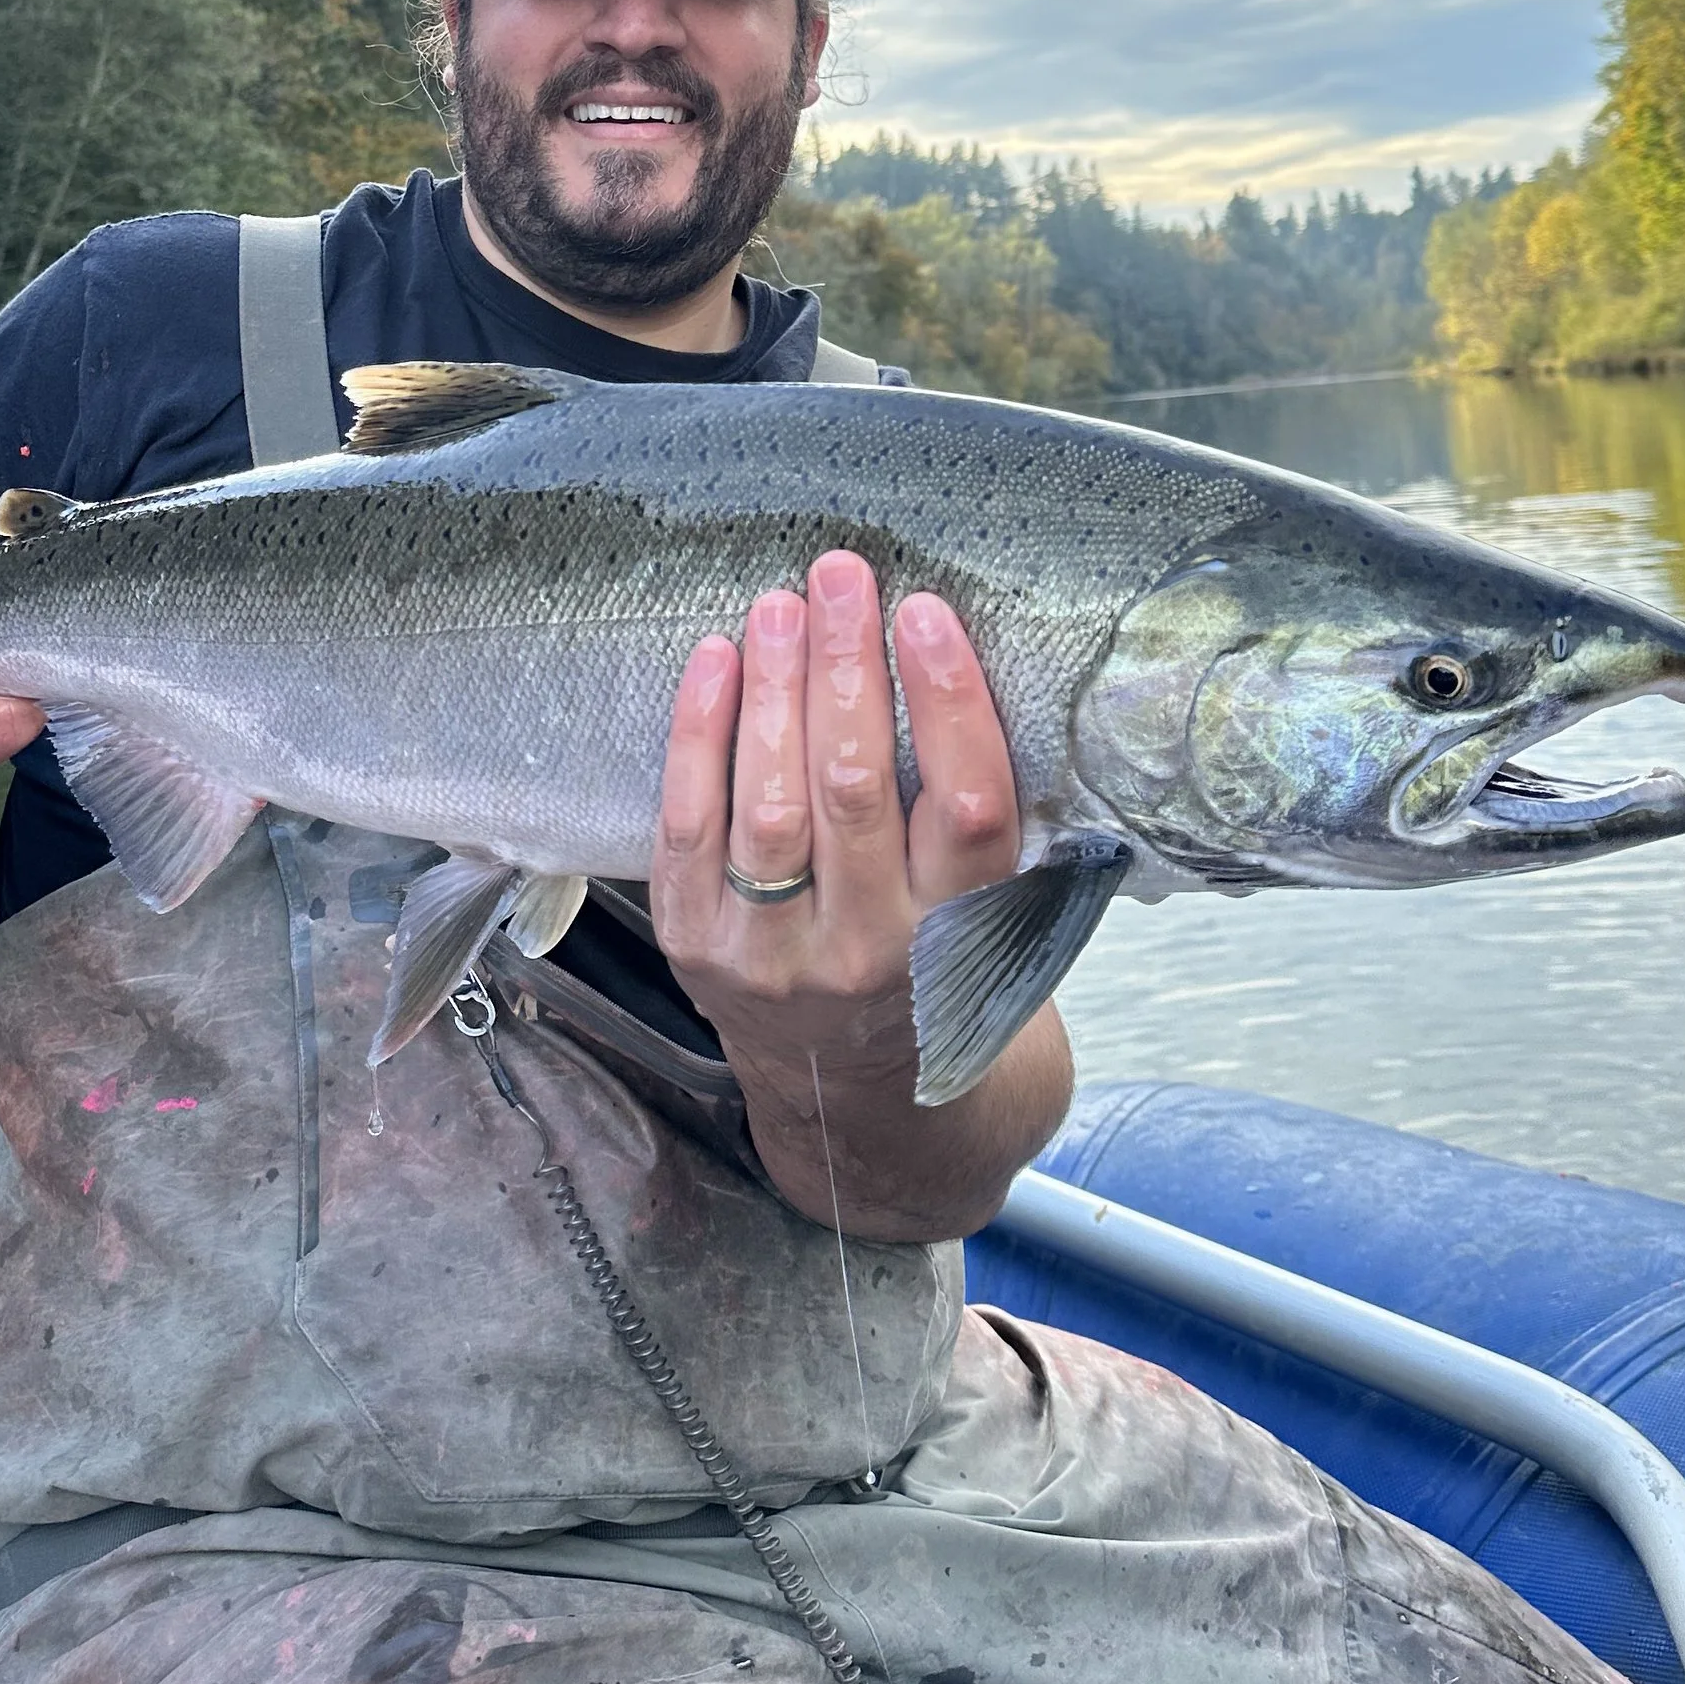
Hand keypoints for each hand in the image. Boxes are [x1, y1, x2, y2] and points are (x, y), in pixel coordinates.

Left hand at [651, 548, 1065, 1235]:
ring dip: (773, 691)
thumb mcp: (994, 914)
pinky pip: (690, 832)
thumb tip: (943, 656)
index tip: (927, 614)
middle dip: (846, 668)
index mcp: (961, 940)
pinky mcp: (699, 951)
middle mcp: (869, 954)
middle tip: (842, 576)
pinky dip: (698, 739)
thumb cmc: (941, 973)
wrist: (867, 1107)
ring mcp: (773, 959)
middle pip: (856, 791)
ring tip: (780, 606)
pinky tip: (714, 662)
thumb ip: (974, 821)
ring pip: (771, 806)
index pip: (966, 809)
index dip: (948, 703)